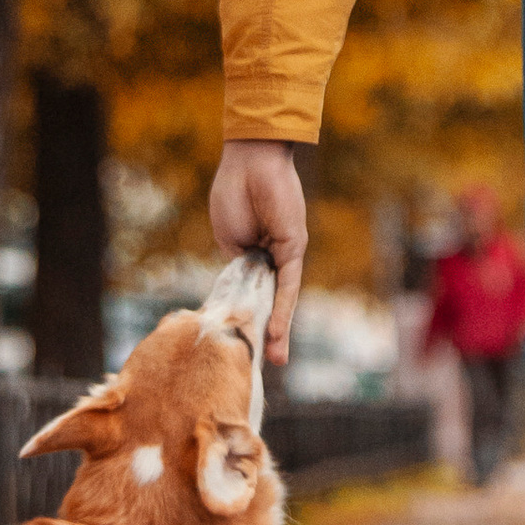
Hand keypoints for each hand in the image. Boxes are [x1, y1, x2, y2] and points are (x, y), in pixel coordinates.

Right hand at [209, 140, 308, 366]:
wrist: (251, 161)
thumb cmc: (235, 193)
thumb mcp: (230, 239)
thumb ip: (239, 267)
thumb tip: (249, 294)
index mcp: (254, 255)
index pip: (253, 294)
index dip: (249, 317)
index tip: (242, 343)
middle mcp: (273, 258)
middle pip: (270, 301)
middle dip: (266, 333)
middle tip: (266, 363)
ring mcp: (285, 254)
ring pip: (281, 299)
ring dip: (277, 330)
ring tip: (274, 360)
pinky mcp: (294, 247)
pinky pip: (287, 284)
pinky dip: (282, 308)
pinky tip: (274, 331)